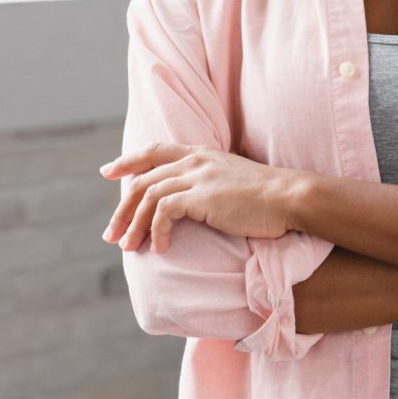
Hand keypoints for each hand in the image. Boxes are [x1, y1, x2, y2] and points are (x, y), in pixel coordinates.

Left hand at [98, 142, 305, 253]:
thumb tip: (193, 202)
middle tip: (111, 234)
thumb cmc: (267, 197)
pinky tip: (160, 247)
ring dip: (133, 223)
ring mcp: (199, 176)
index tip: (108, 172)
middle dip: (123, 208)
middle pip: (144, 178)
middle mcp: (196, 160)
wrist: (289, 197)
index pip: (155, 151)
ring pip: (148, 195)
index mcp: (202, 153)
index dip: (129, 161)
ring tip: (129, 247)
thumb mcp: (232, 181)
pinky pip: (164, 212)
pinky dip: (156, 231)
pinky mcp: (202, 196)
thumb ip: (210, 183)